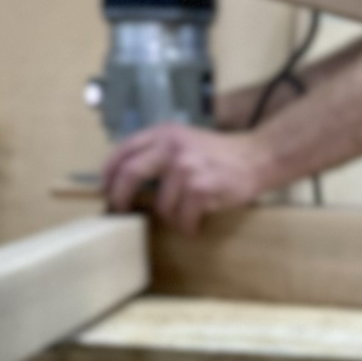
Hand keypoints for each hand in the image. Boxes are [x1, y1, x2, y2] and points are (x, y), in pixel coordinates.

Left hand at [102, 123, 273, 232]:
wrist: (257, 157)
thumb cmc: (219, 154)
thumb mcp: (185, 140)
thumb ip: (158, 151)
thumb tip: (125, 178)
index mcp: (165, 133)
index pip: (124, 150)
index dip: (109, 171)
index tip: (104, 188)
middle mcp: (173, 147)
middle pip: (130, 173)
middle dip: (120, 196)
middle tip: (119, 209)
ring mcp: (187, 168)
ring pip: (161, 205)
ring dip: (171, 217)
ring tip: (184, 216)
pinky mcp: (201, 188)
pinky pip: (182, 218)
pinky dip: (188, 227)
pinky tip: (195, 225)